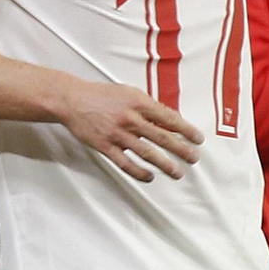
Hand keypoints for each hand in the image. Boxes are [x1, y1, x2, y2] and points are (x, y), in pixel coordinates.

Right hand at [55, 79, 202, 180]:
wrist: (71, 100)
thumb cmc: (100, 96)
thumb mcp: (128, 93)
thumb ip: (148, 106)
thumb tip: (169, 120)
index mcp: (138, 103)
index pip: (169, 118)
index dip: (186, 130)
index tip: (197, 139)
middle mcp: (130, 119)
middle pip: (162, 137)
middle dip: (182, 149)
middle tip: (193, 158)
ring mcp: (117, 134)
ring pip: (147, 153)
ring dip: (165, 164)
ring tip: (177, 172)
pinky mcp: (105, 146)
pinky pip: (125, 163)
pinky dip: (139, 172)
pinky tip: (150, 176)